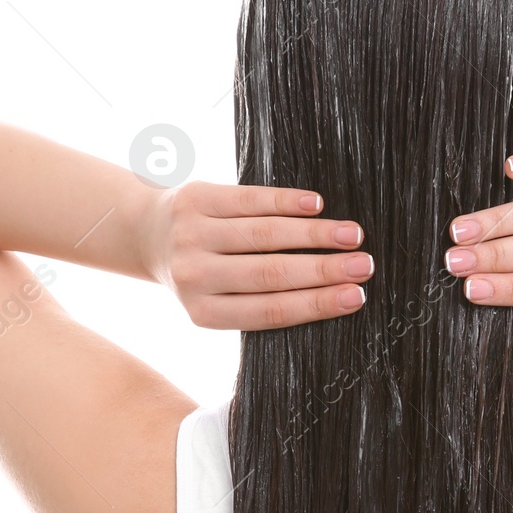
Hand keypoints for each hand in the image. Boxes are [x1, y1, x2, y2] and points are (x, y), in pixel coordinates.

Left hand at [140, 181, 372, 329]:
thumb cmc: (203, 272)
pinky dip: (287, 202)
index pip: (270, 310)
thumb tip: (334, 294)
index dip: (316, 304)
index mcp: (205, 313)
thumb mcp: (219, 299)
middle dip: (325, 271)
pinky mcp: (195, 199)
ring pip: (264, 234)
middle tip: (365, 267)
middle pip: (271, 273)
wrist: (147, 234)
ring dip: (315, 234)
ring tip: (353, 235)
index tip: (356, 298)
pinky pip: (249, 199)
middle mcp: (194, 276)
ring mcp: (192, 235)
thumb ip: (260, 300)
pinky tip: (317, 205)